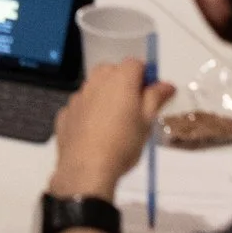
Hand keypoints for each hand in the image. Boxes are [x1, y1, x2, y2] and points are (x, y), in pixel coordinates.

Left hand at [47, 60, 173, 198]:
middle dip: (124, 83)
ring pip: (94, 87)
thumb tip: (166, 84)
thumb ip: (155, 98)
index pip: (135, 63)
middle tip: (134, 108)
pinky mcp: (65, 113)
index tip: (151, 94)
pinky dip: (88, 112)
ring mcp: (77, 96)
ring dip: (105, 96)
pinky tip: (94, 133)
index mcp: (119, 79)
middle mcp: (95, 81)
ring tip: (114, 123)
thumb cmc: (123, 143)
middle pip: (112, 71)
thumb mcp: (146, 122)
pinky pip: (81, 106)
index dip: (145, 76)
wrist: (86, 168)